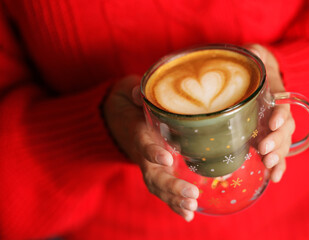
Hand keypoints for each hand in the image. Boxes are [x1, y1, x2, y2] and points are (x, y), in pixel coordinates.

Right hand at [103, 76, 198, 221]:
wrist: (117, 119)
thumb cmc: (127, 104)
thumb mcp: (126, 92)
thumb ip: (132, 92)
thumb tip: (137, 92)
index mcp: (137, 133)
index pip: (143, 144)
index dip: (152, 151)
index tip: (166, 157)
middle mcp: (142, 154)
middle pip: (153, 175)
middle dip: (171, 186)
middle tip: (191, 194)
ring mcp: (149, 165)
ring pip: (158, 186)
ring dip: (174, 199)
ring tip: (191, 208)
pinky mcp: (156, 171)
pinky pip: (163, 190)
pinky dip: (174, 203)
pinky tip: (188, 213)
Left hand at [248, 44, 295, 182]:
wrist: (255, 76)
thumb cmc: (251, 65)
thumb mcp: (252, 55)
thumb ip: (252, 53)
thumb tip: (249, 52)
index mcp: (274, 94)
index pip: (282, 105)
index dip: (280, 114)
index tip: (273, 121)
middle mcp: (277, 113)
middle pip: (285, 129)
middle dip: (276, 139)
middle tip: (263, 149)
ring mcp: (274, 127)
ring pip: (283, 143)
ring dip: (278, 155)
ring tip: (269, 164)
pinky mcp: (268, 137)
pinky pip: (278, 153)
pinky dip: (279, 165)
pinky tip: (275, 176)